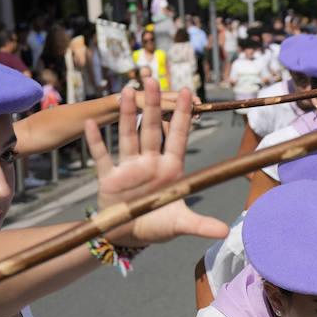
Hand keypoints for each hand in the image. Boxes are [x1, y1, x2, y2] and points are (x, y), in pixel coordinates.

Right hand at [87, 81, 228, 247]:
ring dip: (126, 115)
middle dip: (152, 105)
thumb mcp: (180, 224)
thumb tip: (225, 232)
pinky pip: (102, 156)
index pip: (178, 137)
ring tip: (125, 91)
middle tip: (152, 80)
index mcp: (171, 169)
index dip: (183, 116)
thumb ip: (200, 225)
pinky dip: (96, 141)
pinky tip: (91, 123)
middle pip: (152, 129)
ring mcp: (129, 167)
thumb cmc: (158, 226)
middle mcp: (150, 163)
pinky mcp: (109, 177)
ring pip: (128, 136)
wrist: (129, 237)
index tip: (188, 93)